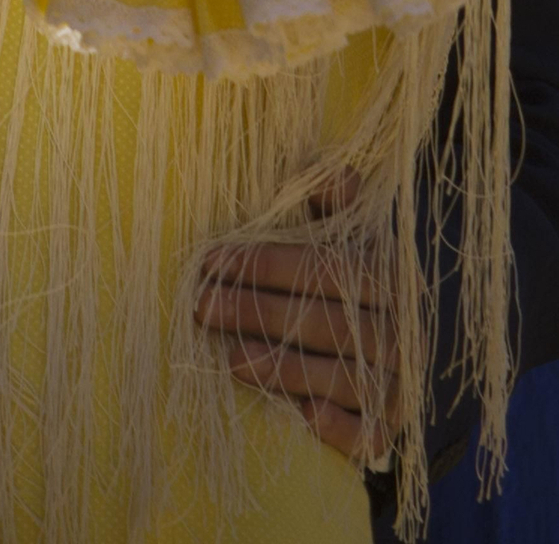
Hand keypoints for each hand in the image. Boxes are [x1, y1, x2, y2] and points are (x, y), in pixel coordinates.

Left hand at [194, 172, 398, 463]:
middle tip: (203, 307)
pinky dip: (339, 426)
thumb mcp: (342, 234)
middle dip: (260, 312)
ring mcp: (398, 382)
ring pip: (346, 377)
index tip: (212, 259)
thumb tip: (321, 171)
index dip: (269, 262)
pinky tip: (302, 417)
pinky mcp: (389, 428)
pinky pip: (369, 434)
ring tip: (231, 359)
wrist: (383, 350)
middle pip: (332, 322)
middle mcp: (401, 329)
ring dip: (286, 368)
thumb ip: (332, 202)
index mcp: (388, 274)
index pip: (330, 266)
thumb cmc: (342, 278)